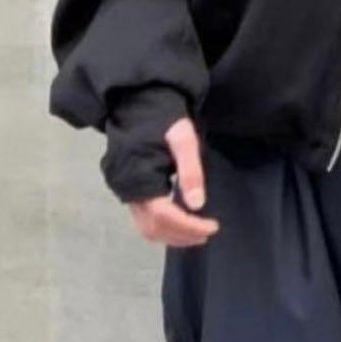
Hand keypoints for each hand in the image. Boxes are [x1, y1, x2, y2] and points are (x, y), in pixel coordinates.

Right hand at [126, 117, 219, 245]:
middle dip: (182, 235)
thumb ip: (191, 171)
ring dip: (173, 235)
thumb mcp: (184, 140)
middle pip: (154, 228)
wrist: (140, 105)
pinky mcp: (130, 190)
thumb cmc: (165, 120)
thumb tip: (198, 205)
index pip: (164, 216)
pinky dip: (163, 228)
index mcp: (141, 178)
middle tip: (209, 231)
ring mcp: (127, 192)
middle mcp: (129, 191)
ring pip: (147, 228)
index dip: (189, 226)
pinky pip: (143, 220)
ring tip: (198, 232)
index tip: (213, 225)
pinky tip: (182, 223)